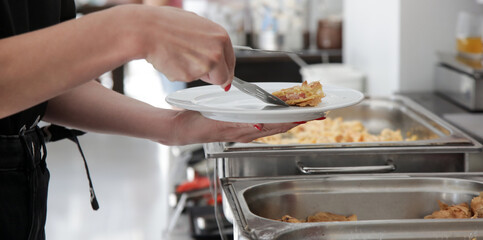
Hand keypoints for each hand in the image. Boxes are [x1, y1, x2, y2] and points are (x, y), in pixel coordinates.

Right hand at [124, 5, 234, 89]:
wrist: (147, 30)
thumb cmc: (167, 24)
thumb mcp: (197, 25)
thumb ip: (211, 41)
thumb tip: (219, 55)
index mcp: (221, 36)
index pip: (231, 61)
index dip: (224, 70)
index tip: (221, 74)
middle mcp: (217, 51)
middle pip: (223, 76)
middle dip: (212, 76)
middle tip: (195, 64)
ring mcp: (206, 64)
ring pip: (205, 79)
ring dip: (195, 73)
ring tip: (179, 55)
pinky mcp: (191, 76)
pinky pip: (189, 79)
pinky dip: (181, 73)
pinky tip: (173, 59)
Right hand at [162, 110, 298, 144]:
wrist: (181, 129)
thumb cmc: (196, 126)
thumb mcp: (218, 125)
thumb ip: (240, 127)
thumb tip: (260, 127)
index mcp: (244, 131)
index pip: (276, 126)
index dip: (295, 121)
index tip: (311, 116)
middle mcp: (246, 131)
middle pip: (278, 126)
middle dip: (297, 119)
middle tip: (314, 112)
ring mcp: (242, 129)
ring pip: (271, 125)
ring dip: (287, 118)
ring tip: (301, 112)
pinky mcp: (235, 125)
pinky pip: (260, 122)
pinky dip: (272, 117)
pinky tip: (275, 114)